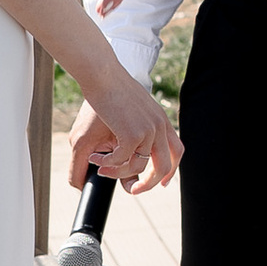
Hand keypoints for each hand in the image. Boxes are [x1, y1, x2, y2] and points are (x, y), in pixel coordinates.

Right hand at [68, 77, 180, 195]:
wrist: (101, 75)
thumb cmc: (103, 99)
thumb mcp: (113, 128)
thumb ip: (114, 154)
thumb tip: (90, 181)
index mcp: (159, 122)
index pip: (176, 151)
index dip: (169, 172)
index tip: (157, 183)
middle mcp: (158, 127)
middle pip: (164, 167)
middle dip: (147, 184)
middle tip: (131, 190)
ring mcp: (148, 131)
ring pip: (138, 168)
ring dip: (117, 174)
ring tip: (101, 167)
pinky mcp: (134, 133)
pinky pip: (122, 161)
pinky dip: (107, 164)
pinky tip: (95, 158)